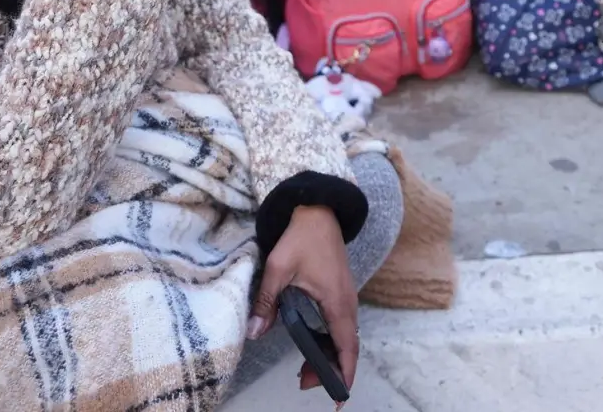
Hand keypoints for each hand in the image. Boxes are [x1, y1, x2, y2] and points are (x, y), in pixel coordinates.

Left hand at [248, 206, 358, 392]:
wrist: (318, 209)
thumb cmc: (301, 236)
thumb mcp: (278, 267)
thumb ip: (267, 300)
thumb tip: (255, 332)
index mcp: (337, 301)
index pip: (346, 347)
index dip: (343, 374)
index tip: (338, 396)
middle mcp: (347, 302)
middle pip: (346, 347)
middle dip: (331, 369)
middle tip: (306, 383)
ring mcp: (346, 296)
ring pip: (344, 336)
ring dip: (329, 355)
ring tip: (306, 371)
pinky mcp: (340, 291)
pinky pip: (340, 324)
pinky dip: (330, 340)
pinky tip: (313, 344)